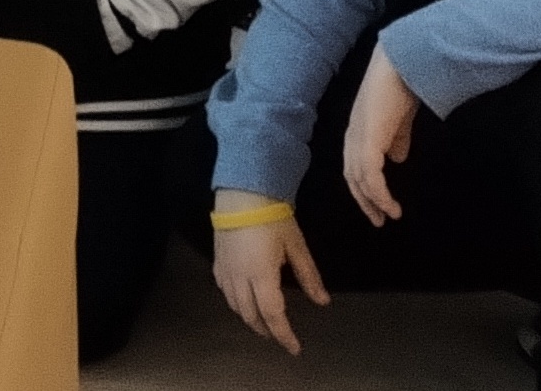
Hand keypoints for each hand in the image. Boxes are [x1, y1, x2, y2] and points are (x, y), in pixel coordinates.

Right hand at [212, 203, 328, 354]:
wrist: (242, 192)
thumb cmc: (273, 217)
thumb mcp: (296, 246)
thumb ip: (308, 276)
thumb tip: (322, 301)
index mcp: (262, 276)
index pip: (273, 315)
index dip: (284, 335)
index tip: (294, 348)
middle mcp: (240, 278)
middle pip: (251, 315)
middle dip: (266, 330)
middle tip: (280, 337)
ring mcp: (226, 270)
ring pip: (235, 306)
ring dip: (250, 319)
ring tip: (263, 323)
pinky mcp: (218, 261)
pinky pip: (225, 291)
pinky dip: (235, 303)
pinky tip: (242, 300)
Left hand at [342, 45, 418, 225]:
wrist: (401, 66)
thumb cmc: (401, 86)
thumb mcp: (399, 119)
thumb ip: (396, 138)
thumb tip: (396, 158)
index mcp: (358, 129)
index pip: (355, 164)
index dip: (364, 186)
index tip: (379, 205)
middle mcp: (353, 134)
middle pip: (352, 175)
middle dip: (365, 200)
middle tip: (380, 220)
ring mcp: (358, 137)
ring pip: (359, 177)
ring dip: (373, 200)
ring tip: (389, 216)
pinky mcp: (368, 139)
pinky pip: (369, 174)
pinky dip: (378, 192)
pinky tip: (389, 204)